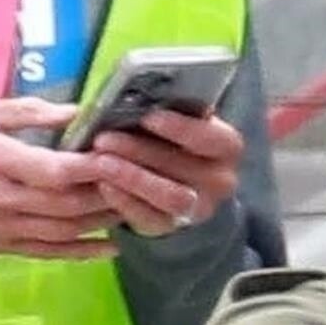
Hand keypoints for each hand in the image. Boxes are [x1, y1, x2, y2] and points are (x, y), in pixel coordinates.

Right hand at [0, 100, 117, 261]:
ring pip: (66, 229)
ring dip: (102, 220)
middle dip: (106, 193)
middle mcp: (4, 199)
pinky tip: (110, 245)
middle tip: (136, 181)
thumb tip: (74, 112)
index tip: (118, 154)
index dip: (91, 166)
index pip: (53, 170)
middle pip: (67, 202)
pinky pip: (52, 253)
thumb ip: (24, 112)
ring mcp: (7, 228)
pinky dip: (84, 252)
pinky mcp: (7, 248)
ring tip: (130, 206)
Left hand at [88, 108, 244, 238]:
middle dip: (139, 151)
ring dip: (131, 178)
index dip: (181, 128)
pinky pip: (150, 218)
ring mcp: (200, 208)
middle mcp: (221, 180)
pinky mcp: (174, 227)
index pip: (211, 137)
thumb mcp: (178, 120)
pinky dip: (124, 201)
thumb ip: (167, 109)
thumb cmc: (173, 138)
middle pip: (183, 167)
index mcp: (226, 146)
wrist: (180, 182)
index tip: (148, 116)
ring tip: (99, 162)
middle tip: (103, 138)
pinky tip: (103, 184)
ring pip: (169, 197)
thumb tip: (138, 97)